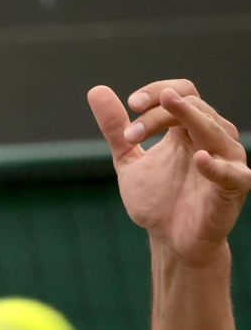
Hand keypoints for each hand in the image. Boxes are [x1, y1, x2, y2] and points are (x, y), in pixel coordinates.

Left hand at [88, 80, 250, 264]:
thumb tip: (95, 90)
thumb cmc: (156, 198)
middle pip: (193, 105)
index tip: (131, 104)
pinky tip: (199, 158)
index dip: (157, 91)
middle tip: (130, 135)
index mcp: (187, 128)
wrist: (170, 239)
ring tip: (147, 130)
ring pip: (214, 128)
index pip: (181, 93)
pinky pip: (230, 171)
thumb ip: (115, 128)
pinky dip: (215, 164)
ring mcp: (226, 159)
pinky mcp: (235, 185)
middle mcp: (211, 137)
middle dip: (159, 114)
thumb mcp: (128, 158)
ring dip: (182, 124)